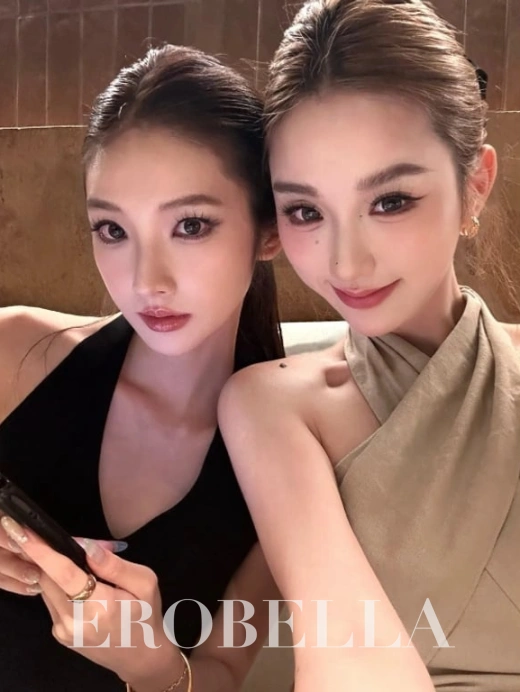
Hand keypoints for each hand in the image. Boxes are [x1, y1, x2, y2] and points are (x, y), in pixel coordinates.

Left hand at [0, 515, 171, 683]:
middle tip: (78, 547)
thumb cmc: (146, 615)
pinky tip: (82, 588)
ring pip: (46, 589)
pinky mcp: (59, 634)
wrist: (141, 656)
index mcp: (101, 606)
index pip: (64, 574)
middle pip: (48, 578)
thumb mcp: (145, 582)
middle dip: (54, 556)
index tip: (26, 534)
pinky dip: (61, 587)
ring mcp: (64, 630)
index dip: (43, 552)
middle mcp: (75, 621)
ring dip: (56, 571)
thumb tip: (86, 546)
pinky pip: (52, 600)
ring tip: (85, 568)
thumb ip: (115, 564)